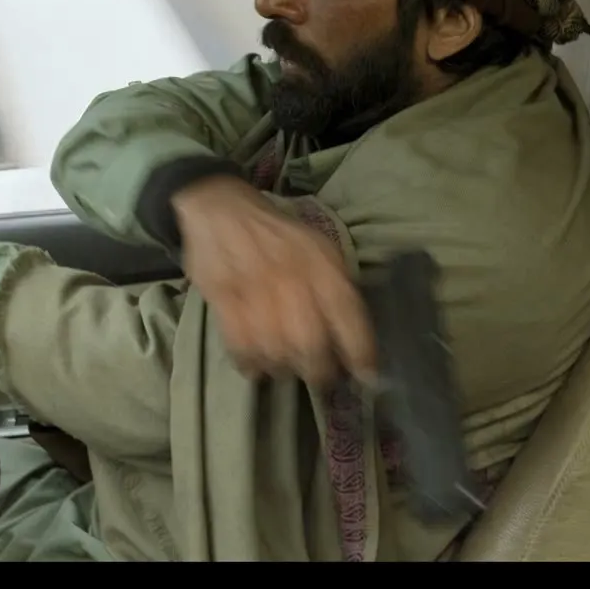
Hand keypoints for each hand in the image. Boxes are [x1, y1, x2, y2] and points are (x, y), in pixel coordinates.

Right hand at [173, 176, 373, 388]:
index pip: (348, 313)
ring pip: (275, 350)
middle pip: (310, 342)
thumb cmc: (279, 234)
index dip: (361, 351)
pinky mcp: (222, 297)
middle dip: (320, 372)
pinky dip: (251, 364)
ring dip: (285, 369)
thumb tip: (354, 339)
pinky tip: (258, 367)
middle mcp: (291, 275)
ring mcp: (254, 287)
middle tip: (322, 380)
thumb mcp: (318, 248)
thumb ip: (335, 288)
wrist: (221, 208)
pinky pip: (240, 345)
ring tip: (289, 370)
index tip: (368, 377)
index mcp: (320, 261)